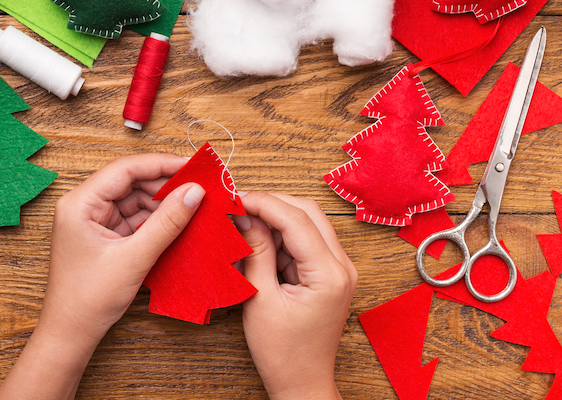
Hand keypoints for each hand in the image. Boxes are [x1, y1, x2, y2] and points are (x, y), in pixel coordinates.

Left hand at [0, 153, 204, 399]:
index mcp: (80, 203)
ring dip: (163, 203)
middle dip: (165, 185)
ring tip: (194, 206)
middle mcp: (84, 206)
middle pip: (131, 182)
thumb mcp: (133, 258)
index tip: (192, 166)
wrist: (71, 333)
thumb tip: (194, 193)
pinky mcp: (105, 236)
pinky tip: (178, 222)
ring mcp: (94, 221)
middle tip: (200, 187)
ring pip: (135, 200)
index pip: (125, 169)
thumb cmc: (88, 299)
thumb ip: (166, 223)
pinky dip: (156, 220)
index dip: (161, 164)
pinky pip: (134, 218)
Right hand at [235, 193, 356, 399]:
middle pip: (308, 212)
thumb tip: (246, 216)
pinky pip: (307, 240)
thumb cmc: (282, 352)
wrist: (302, 383)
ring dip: (276, 219)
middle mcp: (343, 266)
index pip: (297, 219)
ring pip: (308, 222)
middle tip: (239, 206)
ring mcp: (340, 269)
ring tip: (244, 225)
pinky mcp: (330, 273)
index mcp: (329, 274)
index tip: (236, 198)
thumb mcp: (260, 299)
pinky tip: (258, 243)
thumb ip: (256, 252)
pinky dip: (282, 236)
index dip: (264, 202)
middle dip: (272, 204)